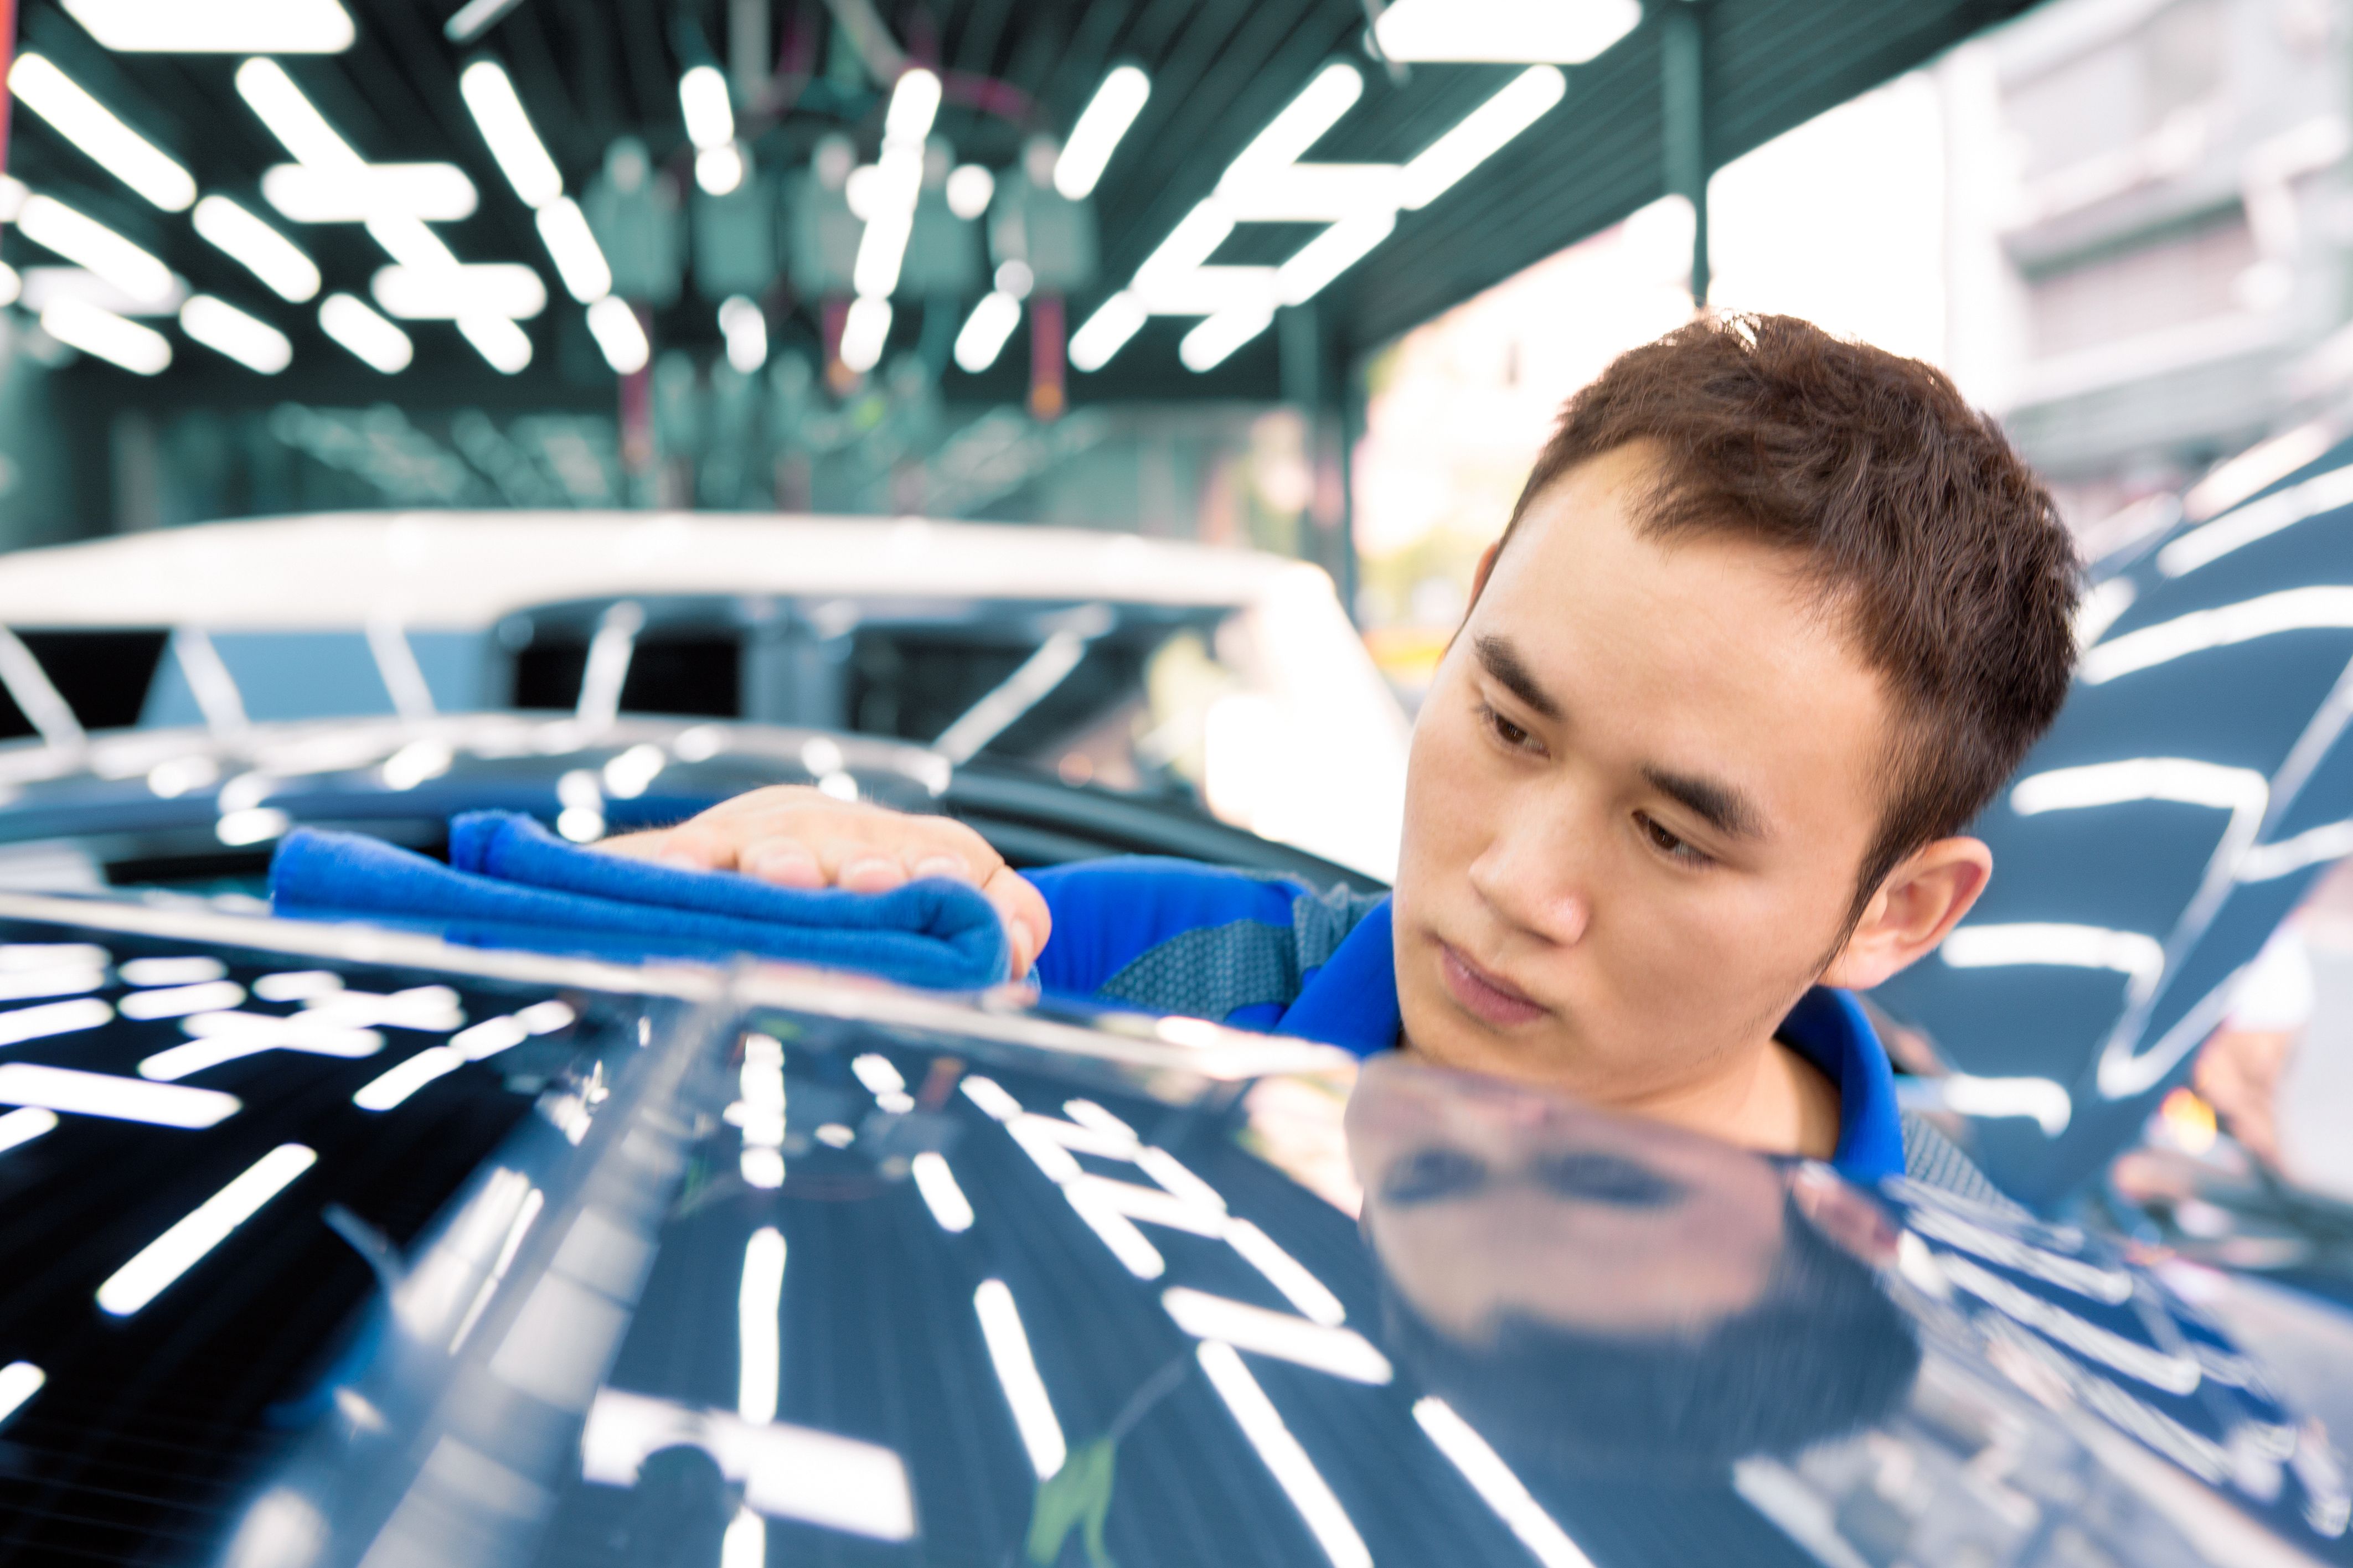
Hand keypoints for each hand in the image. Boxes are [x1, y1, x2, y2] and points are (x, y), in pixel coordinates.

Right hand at [600, 786, 1050, 977]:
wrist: (758, 847)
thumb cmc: (860, 890)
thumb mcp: (933, 900)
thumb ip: (999, 919)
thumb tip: (1022, 952)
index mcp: (907, 847)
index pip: (944, 850)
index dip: (947, 867)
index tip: (951, 884)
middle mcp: (845, 831)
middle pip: (860, 839)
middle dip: (865, 861)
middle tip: (873, 881)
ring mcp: (778, 832)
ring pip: (783, 836)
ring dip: (786, 856)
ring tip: (788, 876)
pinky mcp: (714, 841)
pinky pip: (702, 846)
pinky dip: (694, 855)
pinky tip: (684, 869)